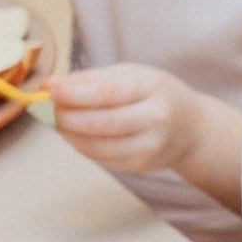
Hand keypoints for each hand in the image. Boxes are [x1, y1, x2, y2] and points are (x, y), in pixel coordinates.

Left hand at [49, 64, 205, 174]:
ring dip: (69, 135)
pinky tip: (80, 135)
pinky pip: (101, 159)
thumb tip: (49, 85)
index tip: (49, 91)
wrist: (192, 127)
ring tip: (61, 122)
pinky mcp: (143, 166)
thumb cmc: (155, 95)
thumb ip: (89, 79)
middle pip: (98, 123)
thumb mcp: (130, 75)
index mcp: (154, 88)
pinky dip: (83, 146)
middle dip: (65, 117)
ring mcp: (151, 146)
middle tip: (50, 108)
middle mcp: (157, 119)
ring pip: (96, 146)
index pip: (106, 94)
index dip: (73, 94)